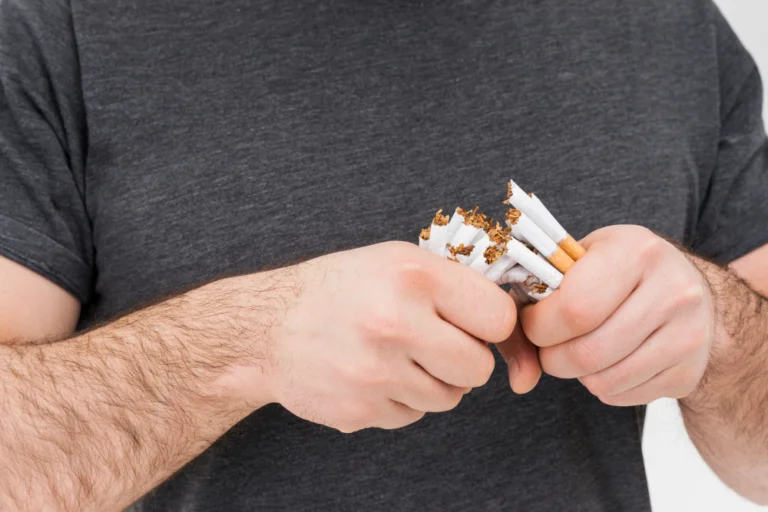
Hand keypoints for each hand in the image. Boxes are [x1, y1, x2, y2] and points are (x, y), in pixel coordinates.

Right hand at [258, 241, 516, 431]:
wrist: (266, 328)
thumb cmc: (337, 289)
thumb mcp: (393, 261)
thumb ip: (451, 285)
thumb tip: (508, 323)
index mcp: (412, 277)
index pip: (498, 318)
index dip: (490, 323)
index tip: (475, 323)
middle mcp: (396, 324)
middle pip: (479, 368)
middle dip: (464, 359)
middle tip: (435, 343)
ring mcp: (377, 373)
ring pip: (448, 398)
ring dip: (432, 382)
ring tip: (397, 355)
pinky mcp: (361, 410)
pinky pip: (412, 416)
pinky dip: (401, 400)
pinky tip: (373, 375)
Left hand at [521, 226, 715, 405]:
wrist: (689, 292)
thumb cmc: (617, 272)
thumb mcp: (579, 263)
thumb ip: (533, 308)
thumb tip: (519, 380)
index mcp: (636, 251)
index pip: (574, 308)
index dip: (539, 325)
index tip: (532, 321)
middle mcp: (672, 290)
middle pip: (586, 352)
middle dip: (551, 357)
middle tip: (548, 345)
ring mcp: (688, 334)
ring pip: (603, 380)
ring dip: (575, 373)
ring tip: (577, 348)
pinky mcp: (690, 371)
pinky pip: (623, 395)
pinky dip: (602, 385)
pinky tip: (607, 359)